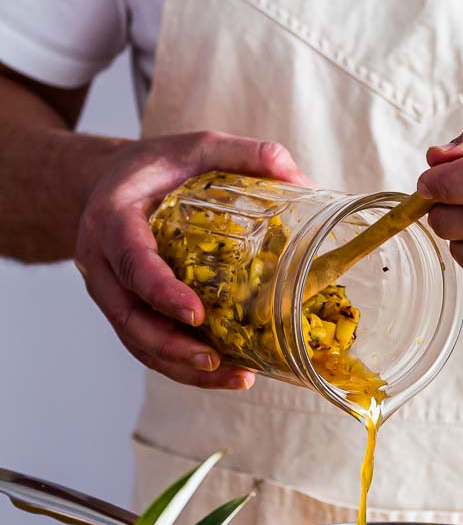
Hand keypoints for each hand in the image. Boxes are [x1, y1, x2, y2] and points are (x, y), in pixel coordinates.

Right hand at [75, 132, 310, 387]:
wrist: (112, 182)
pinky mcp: (127, 313)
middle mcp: (102, 264)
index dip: (160, 292)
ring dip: (183, 369)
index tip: (195, 314)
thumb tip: (298, 175)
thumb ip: (243, 153)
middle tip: (215, 361)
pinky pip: (149, 348)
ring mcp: (111, 294)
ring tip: (236, 377)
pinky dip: (184, 367)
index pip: (131, 262)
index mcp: (112, 219)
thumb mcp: (197, 146)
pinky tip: (226, 373)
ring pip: (139, 343)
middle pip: (130, 318)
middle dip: (172, 347)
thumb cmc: (157, 167)